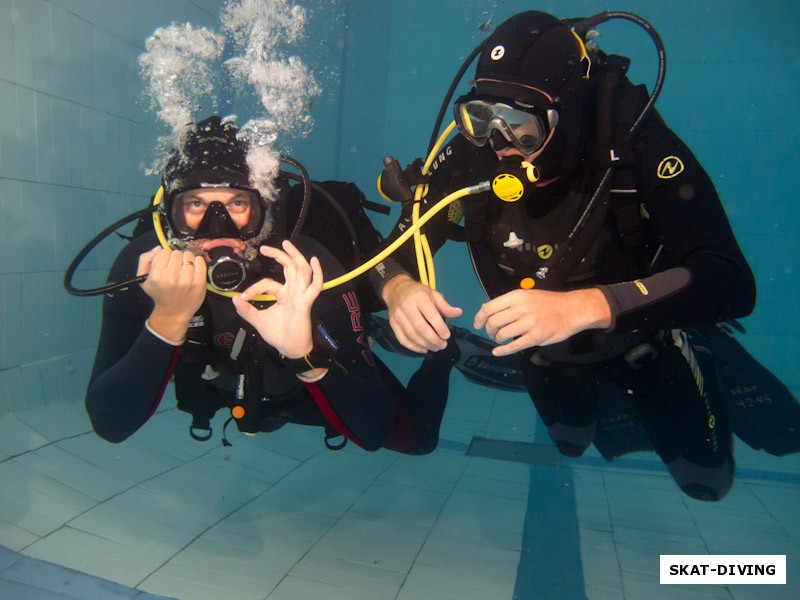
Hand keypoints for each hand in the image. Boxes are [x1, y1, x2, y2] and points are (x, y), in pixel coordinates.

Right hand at [138, 246, 205, 340]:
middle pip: (176, 253)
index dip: (164, 257)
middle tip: (175, 268)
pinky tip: (192, 269)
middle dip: (175, 258)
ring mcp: (187, 278)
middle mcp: (172, 276)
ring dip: (186, 259)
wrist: (174, 312)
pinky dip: (197, 261)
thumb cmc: (159, 293)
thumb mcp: (143, 278)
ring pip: (188, 255)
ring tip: (183, 269)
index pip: (163, 252)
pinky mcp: (199, 281)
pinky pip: (200, 260)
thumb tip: (159, 248)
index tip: (165, 264)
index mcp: (157, 275)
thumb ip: (145, 260)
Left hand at [232, 240, 322, 358]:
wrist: (289, 349)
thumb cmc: (277, 335)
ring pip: (301, 271)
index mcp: (283, 294)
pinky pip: (315, 286)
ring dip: (295, 256)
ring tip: (286, 244)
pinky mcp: (306, 302)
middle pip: (289, 267)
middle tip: (265, 248)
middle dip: (279, 255)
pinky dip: (317, 273)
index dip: (254, 288)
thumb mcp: (258, 320)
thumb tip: (234, 299)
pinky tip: (314, 261)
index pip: (268, 283)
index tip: (242, 297)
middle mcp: (293, 291)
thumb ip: (246, 310)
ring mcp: (301, 295)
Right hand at [381, 274, 462, 352]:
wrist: (396, 290)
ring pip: (412, 335)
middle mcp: (407, 307)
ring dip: (425, 344)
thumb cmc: (418, 293)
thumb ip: (445, 306)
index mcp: (419, 297)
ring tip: (436, 348)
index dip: (439, 327)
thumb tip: (459, 313)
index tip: (447, 335)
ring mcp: (398, 317)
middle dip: (433, 339)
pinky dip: (414, 347)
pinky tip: (424, 349)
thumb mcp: (433, 294)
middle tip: (443, 345)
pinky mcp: (393, 324)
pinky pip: (402, 339)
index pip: (430, 314)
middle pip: (420, 327)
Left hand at [473, 287, 611, 356]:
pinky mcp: (536, 337)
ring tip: (501, 339)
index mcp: (517, 296)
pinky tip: (497, 352)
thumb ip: (508, 302)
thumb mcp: (527, 295)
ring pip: (502, 334)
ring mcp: (529, 323)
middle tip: (492, 333)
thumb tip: (486, 308)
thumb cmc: (548, 302)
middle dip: (489, 330)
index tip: (477, 324)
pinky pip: (514, 346)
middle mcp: (521, 308)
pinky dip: (502, 350)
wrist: (572, 309)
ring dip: (498, 339)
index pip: (489, 308)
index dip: (479, 317)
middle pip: (493, 322)